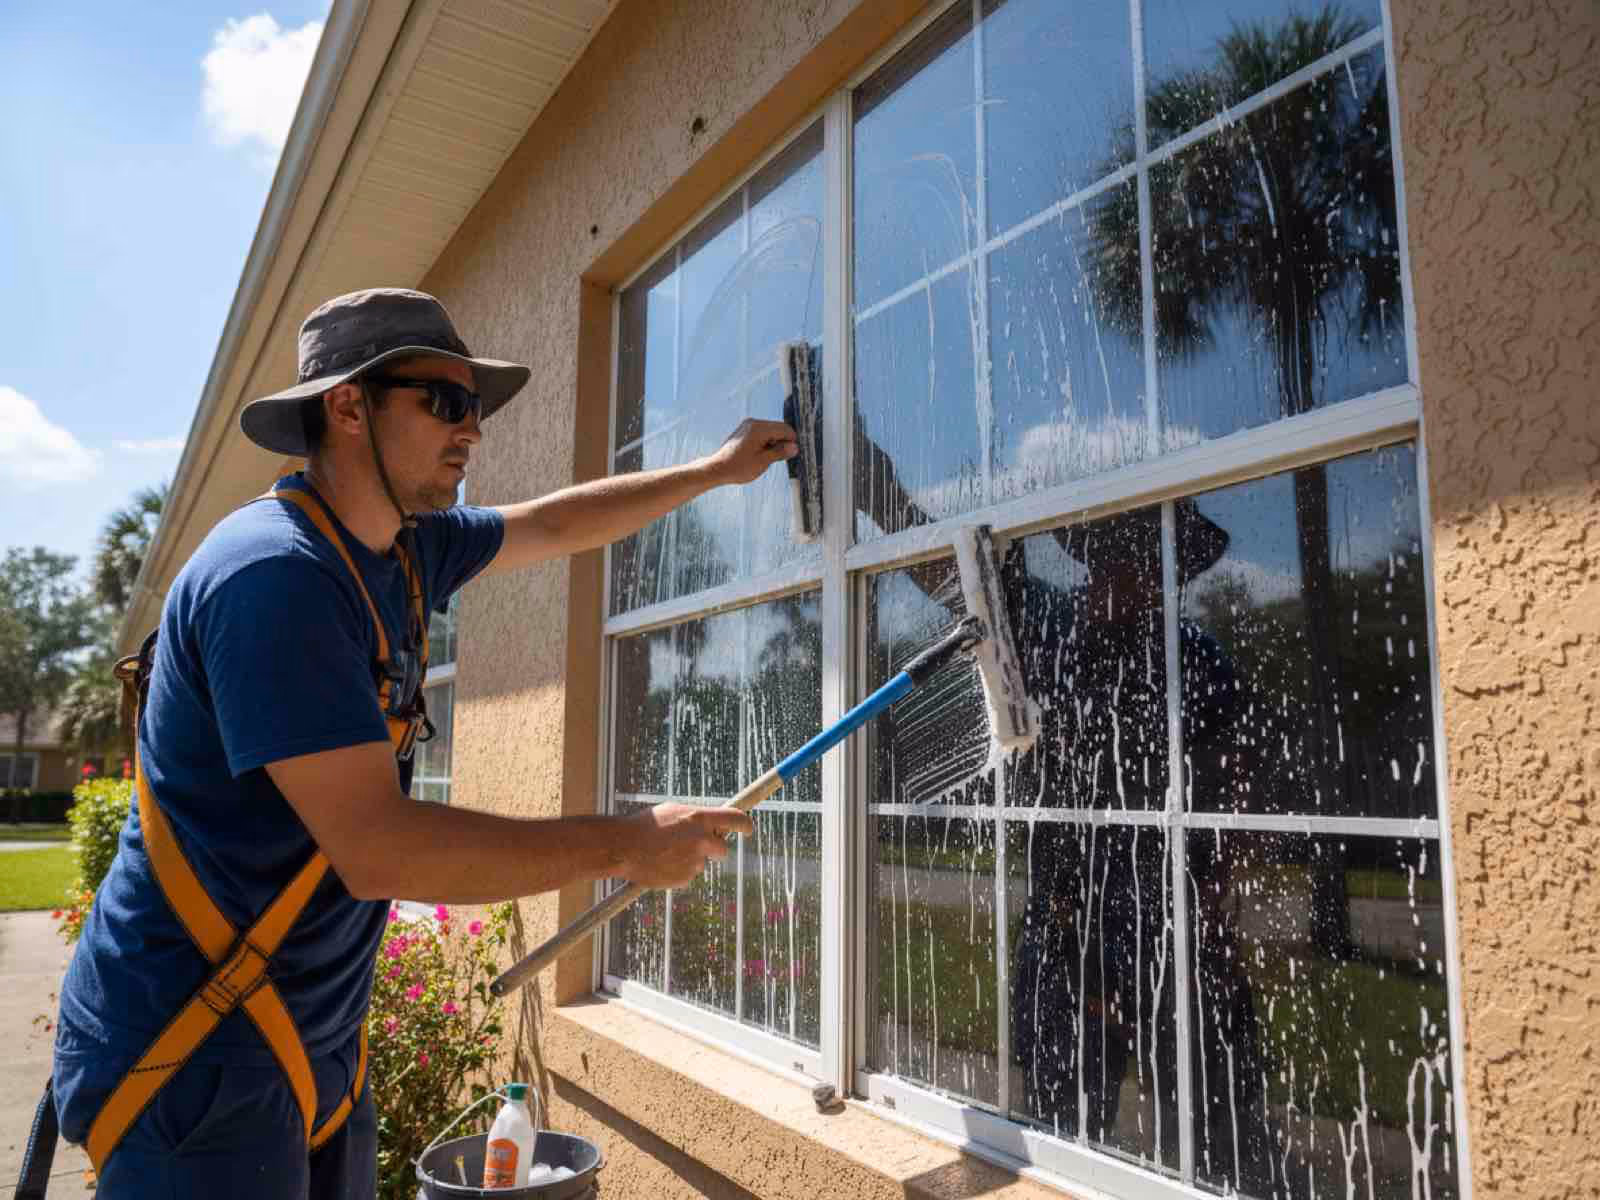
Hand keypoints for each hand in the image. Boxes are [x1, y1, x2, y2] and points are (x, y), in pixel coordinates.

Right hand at [620, 802, 755, 888]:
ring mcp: (694, 862)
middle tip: (693, 844)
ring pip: (701, 863)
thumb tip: (714, 823)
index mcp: (700, 818)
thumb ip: (696, 818)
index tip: (749, 829)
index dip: (745, 825)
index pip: (736, 820)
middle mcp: (702, 840)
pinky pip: (687, 875)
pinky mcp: (685, 879)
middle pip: (723, 849)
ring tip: (665, 852)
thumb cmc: (645, 824)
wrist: (622, 847)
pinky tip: (661, 863)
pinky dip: (678, 871)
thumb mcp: (674, 811)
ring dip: (690, 859)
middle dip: (713, 848)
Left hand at [702, 418, 797, 485]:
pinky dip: (766, 443)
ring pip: (771, 431)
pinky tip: (760, 455)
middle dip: (782, 442)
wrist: (718, 468)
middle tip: (778, 459)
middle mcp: (754, 423)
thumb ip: (780, 452)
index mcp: (759, 428)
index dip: (791, 442)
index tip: (790, 455)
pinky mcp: (745, 431)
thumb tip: (795, 447)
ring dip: (774, 443)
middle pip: (779, 428)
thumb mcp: (763, 461)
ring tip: (766, 458)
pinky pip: (762, 433)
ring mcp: (748, 425)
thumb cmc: (738, 467)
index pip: (785, 429)